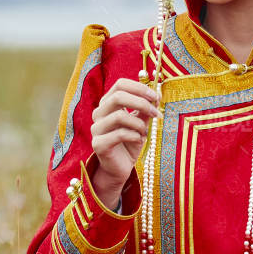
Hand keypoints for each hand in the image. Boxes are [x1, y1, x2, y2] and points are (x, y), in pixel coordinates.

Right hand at [89, 78, 159, 206]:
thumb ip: (144, 109)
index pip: (120, 85)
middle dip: (141, 103)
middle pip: (118, 96)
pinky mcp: (99, 144)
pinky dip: (135, 136)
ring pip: (119, 116)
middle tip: (156, 112)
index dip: (139, 88)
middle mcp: (99, 114)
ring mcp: (96, 129)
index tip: (155, 96)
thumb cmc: (130, 143)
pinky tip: (139, 140)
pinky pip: (119, 134)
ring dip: (139, 123)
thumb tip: (155, 95)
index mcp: (108, 104)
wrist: (120, 168)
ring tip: (145, 132)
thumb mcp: (140, 123)